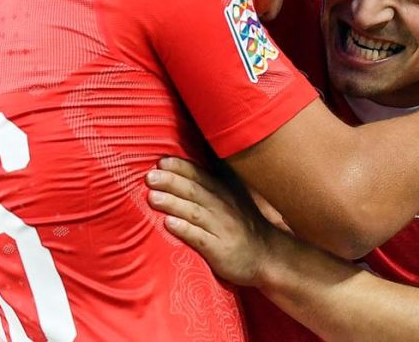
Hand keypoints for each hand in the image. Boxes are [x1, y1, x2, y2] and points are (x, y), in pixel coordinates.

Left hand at [146, 157, 278, 287]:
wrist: (267, 256)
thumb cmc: (241, 225)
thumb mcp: (230, 199)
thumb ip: (207, 186)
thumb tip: (177, 170)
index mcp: (222, 191)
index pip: (198, 175)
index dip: (180, 167)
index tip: (161, 162)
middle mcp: (222, 206)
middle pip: (194, 191)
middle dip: (171, 182)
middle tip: (150, 177)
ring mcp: (222, 228)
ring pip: (194, 212)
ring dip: (173, 204)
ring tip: (153, 198)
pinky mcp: (220, 250)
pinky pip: (201, 238)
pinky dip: (185, 230)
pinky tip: (169, 224)